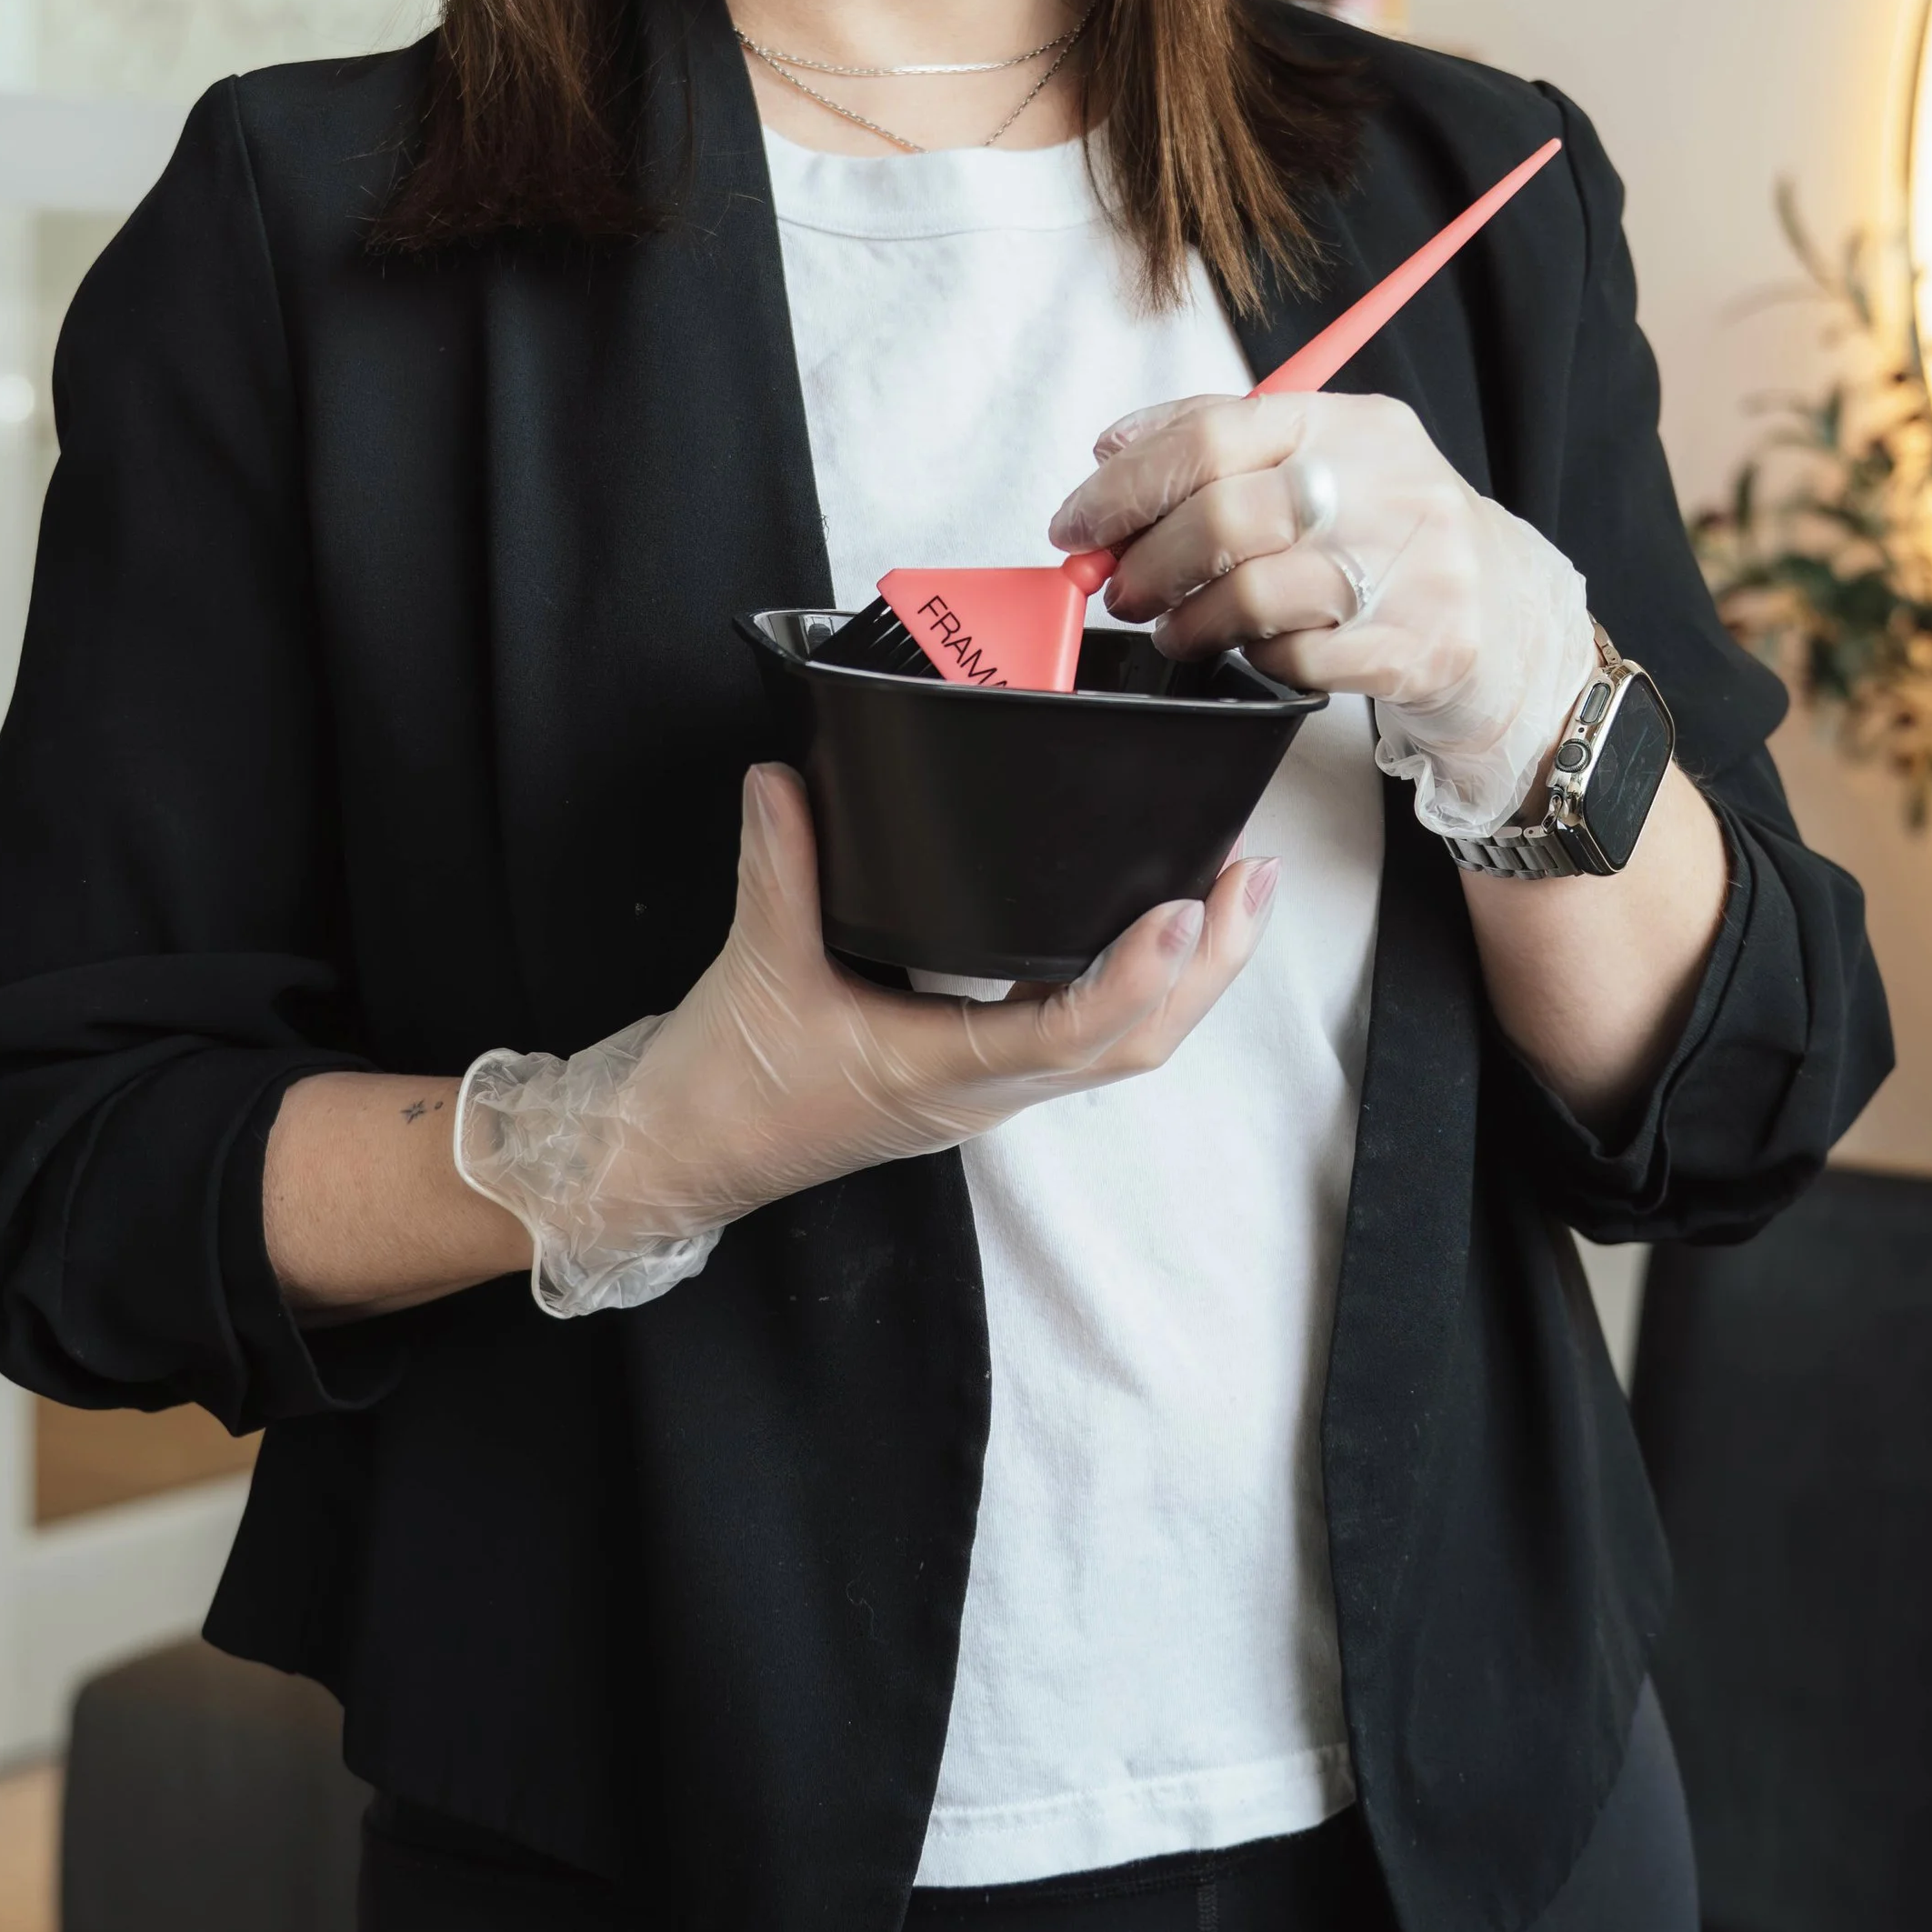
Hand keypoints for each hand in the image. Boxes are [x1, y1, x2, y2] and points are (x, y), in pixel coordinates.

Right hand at [456, 764, 1278, 1312]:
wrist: (683, 1154)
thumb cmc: (727, 1082)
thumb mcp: (754, 966)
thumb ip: (778, 864)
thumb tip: (787, 777)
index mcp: (940, 1072)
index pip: (1068, 1034)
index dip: (1135, 978)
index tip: (1185, 909)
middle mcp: (984, 1091)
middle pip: (1133, 1045)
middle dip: (1205, 969)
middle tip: (1249, 879)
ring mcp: (985, 1089)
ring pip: (1117, 1047)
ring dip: (1184, 979)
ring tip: (1225, 895)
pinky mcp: (970, 1074)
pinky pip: (1078, 1037)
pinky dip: (1130, 985)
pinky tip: (1144, 930)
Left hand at [1048, 389, 1596, 839]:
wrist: (1512, 616)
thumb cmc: (1392, 536)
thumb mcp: (1328, 462)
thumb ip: (1222, 439)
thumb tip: (1112, 450)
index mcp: (1353, 424)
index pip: (1214, 434)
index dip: (1127, 484)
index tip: (1078, 522)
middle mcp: (1387, 486)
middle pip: (1224, 516)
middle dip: (1147, 561)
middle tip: (1121, 588)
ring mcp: (1410, 569)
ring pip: (1253, 593)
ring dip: (1188, 620)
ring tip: (1176, 628)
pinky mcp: (1420, 647)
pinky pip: (1297, 658)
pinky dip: (1254, 659)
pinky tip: (1250, 652)